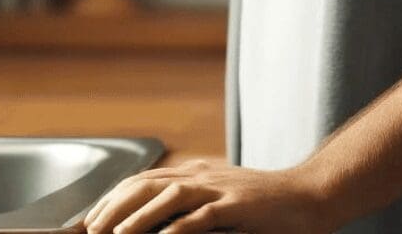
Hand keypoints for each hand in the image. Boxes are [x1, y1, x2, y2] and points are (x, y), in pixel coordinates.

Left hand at [82, 158, 332, 233]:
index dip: (112, 198)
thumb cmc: (266, 205)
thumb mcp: (220, 198)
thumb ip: (190, 207)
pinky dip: (180, 228)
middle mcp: (202, 176)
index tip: (90, 219)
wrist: (311, 196)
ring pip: (168, 197)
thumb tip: (158, 225)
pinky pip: (203, 216)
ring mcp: (221, 189)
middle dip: (114, 207)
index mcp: (195, 174)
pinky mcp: (239, 206)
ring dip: (137, 218)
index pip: (142, 180)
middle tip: (92, 230)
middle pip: (146, 185)